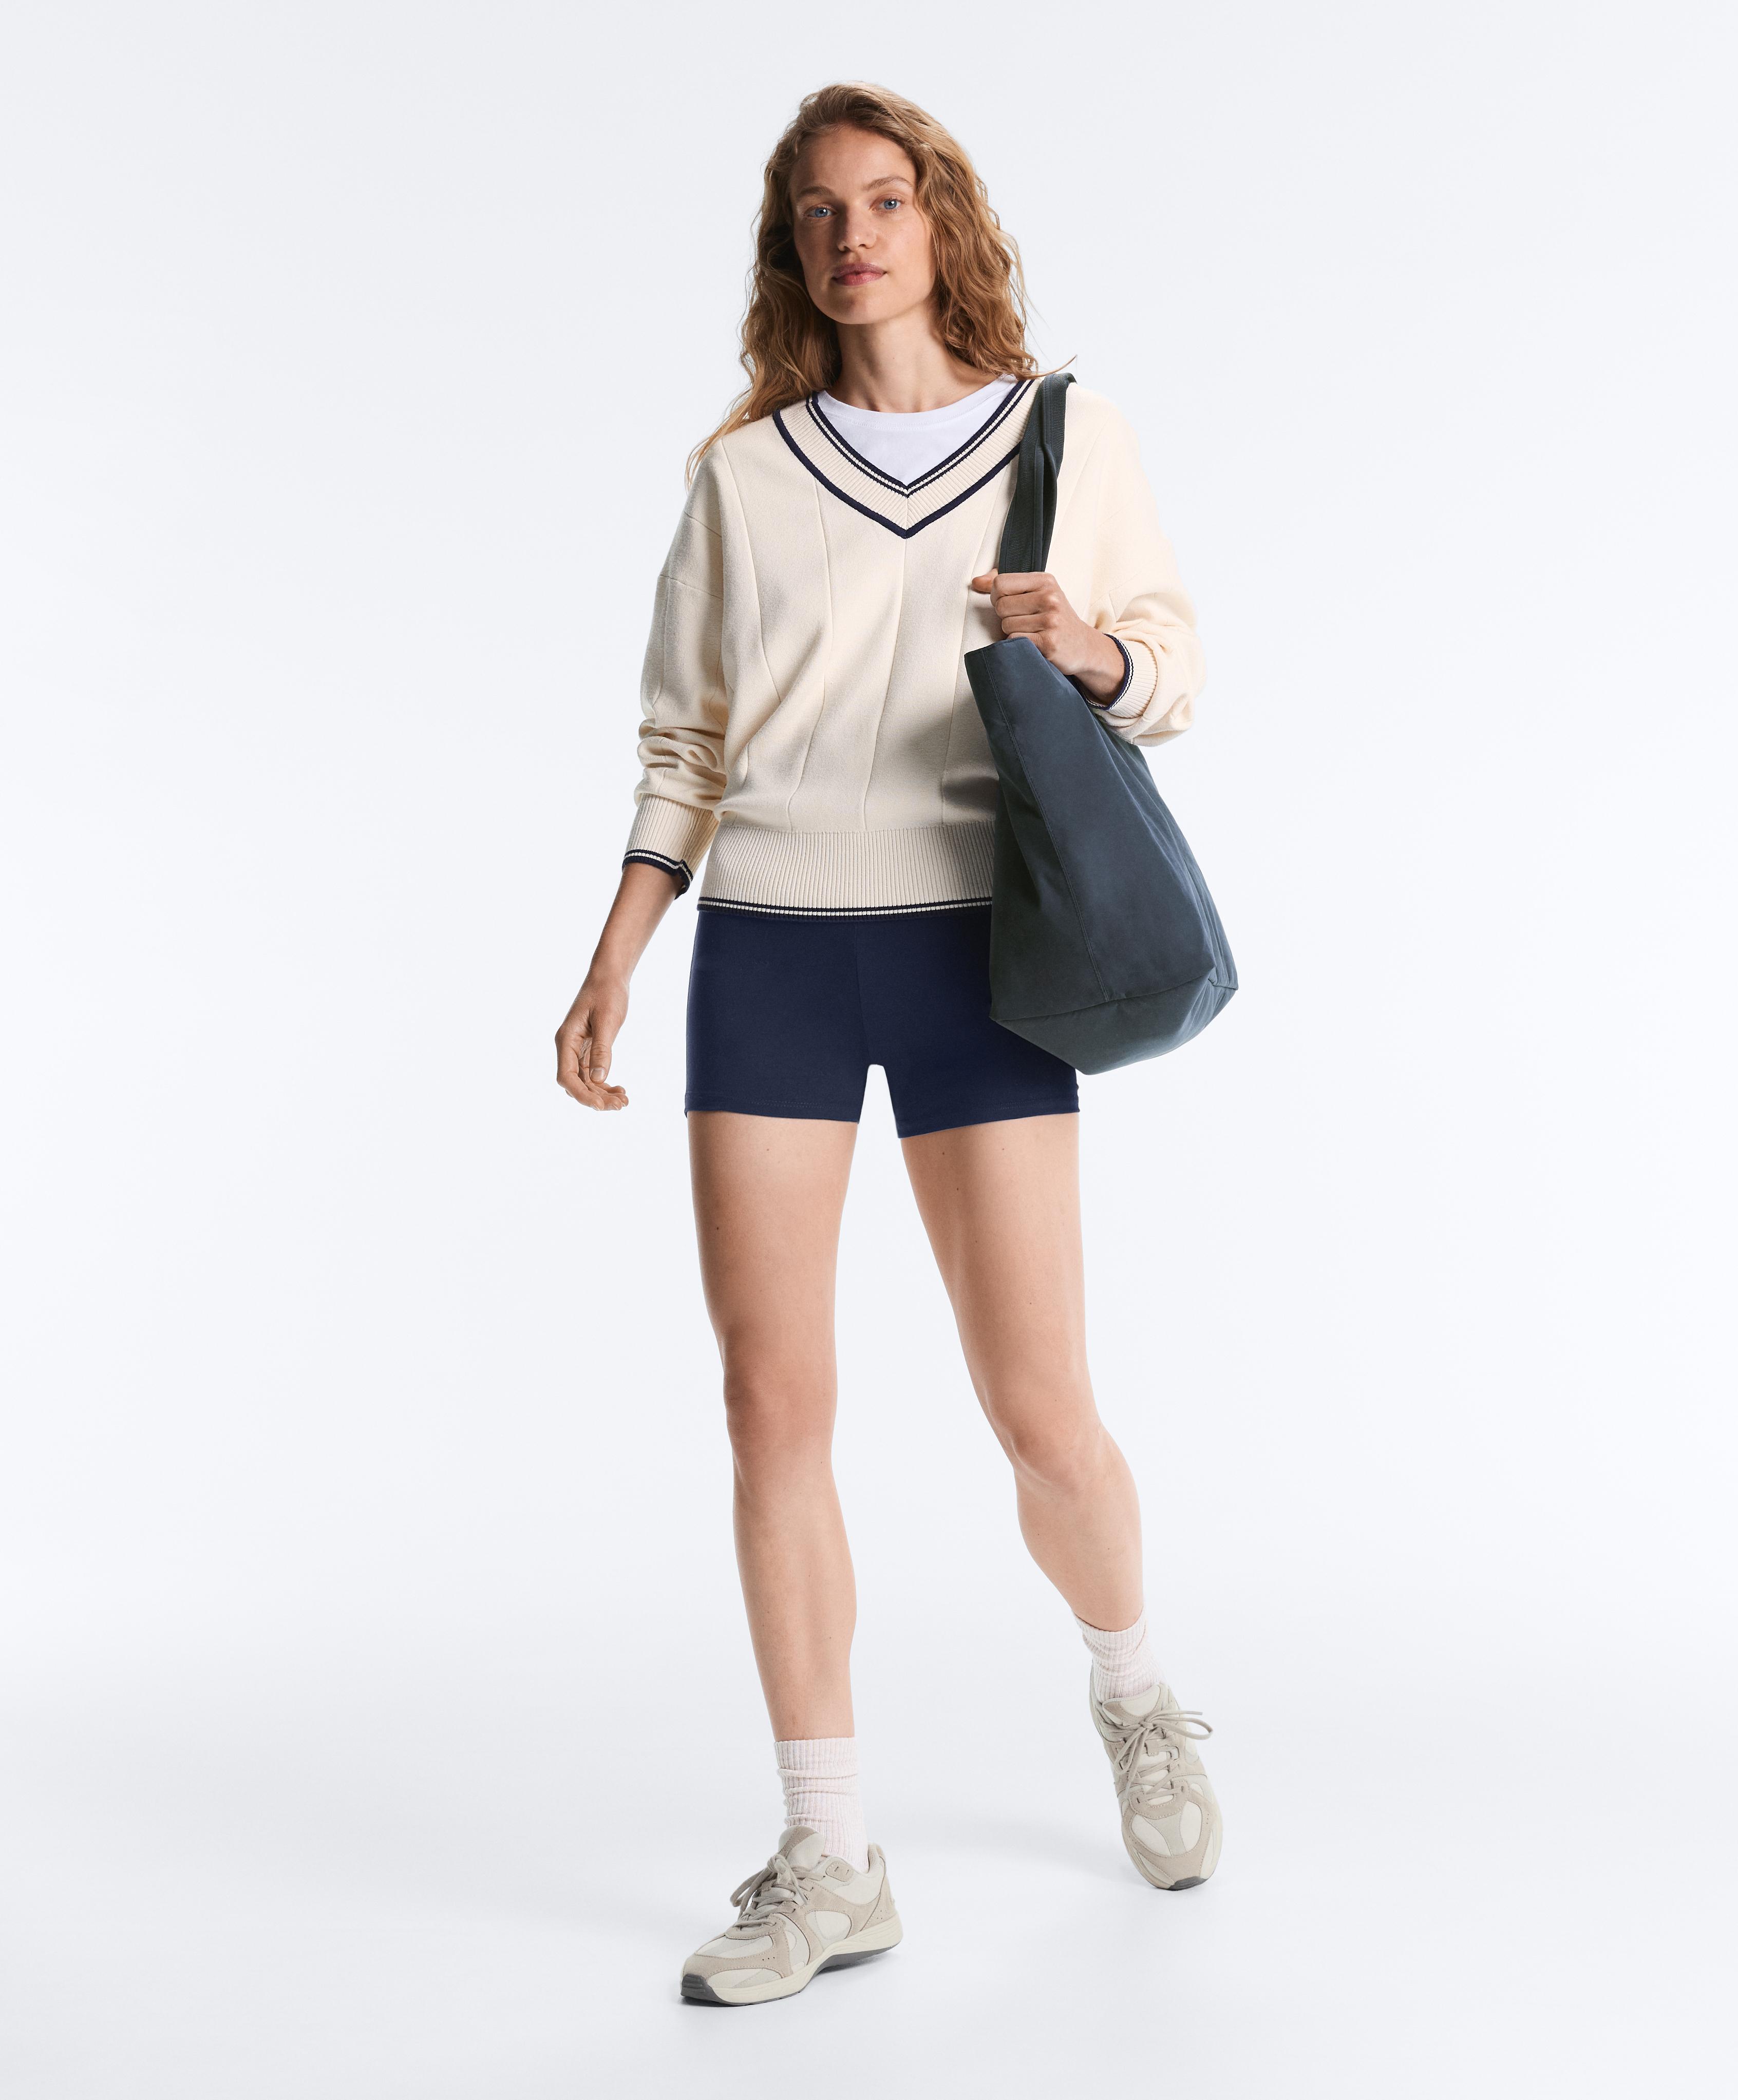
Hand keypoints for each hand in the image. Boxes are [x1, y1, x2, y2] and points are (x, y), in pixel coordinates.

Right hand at [556, 972, 629, 1109]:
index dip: (582, 1094)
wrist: (610, 976)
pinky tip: (620, 1089)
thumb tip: (599, 1079)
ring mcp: (577, 1049)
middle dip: (596, 1097)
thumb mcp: (607, 1021)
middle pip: (576, 1083)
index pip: (566, 1077)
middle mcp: (568, 1047)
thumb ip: (601, 1050)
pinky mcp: (588, 1048)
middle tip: (621, 1106)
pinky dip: (605, 1083)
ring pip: (585, 1080)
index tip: (601, 1106)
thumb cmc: (607, 993)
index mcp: (565, 1040)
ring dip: (602, 1093)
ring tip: (624, 1101)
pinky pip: (593, 1073)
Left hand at [969, 570, 1125, 699]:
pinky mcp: (1048, 643)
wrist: (1084, 646)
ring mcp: (1051, 620)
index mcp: (1045, 580)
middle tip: (1024, 622)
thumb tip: (976, 582)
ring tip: (1031, 633)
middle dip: (1005, 617)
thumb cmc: (1055, 618)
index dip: (997, 596)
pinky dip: (1017, 645)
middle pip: (1001, 606)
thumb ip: (1006, 584)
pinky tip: (1033, 644)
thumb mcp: (1038, 592)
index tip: (1010, 604)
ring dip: (1012, 633)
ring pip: (1006, 625)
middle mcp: (1050, 597)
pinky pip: (1014, 641)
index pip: (1000, 583)